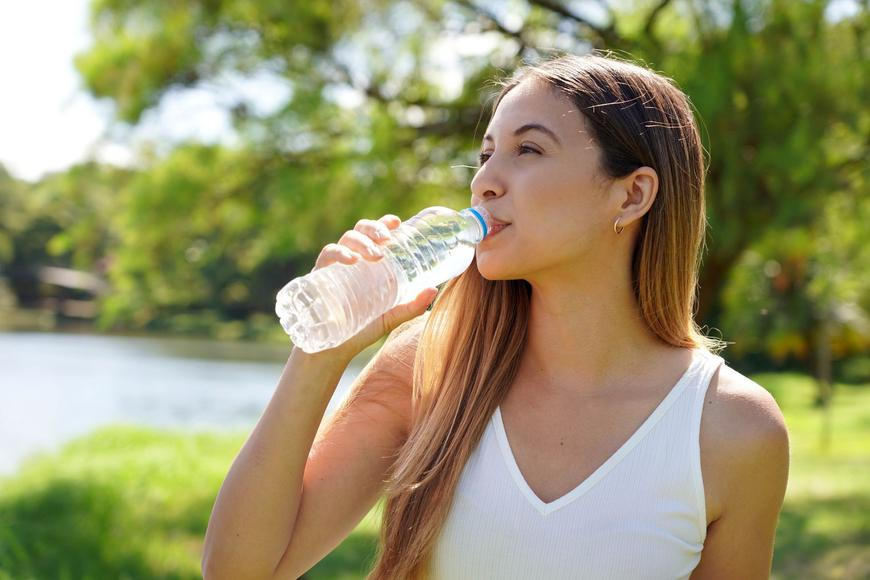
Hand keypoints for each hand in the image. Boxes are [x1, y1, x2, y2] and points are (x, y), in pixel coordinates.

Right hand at [302, 214, 437, 360]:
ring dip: (362, 241)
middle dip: (374, 229)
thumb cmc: (361, 330)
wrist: (331, 352)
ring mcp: (334, 267)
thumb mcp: (390, 317)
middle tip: (387, 238)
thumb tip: (434, 290)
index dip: (383, 224)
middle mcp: (351, 261)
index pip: (374, 235)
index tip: (396, 222)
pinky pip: (326, 257)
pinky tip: (351, 260)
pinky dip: (338, 253)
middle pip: (360, 231)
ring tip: (376, 254)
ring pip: (345, 240)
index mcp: (367, 264)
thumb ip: (411, 306)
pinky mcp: (318, 277)